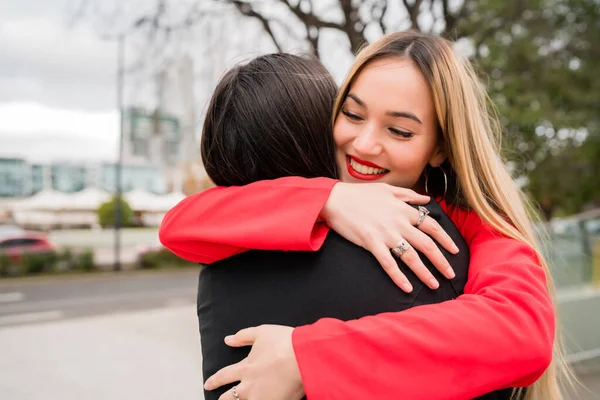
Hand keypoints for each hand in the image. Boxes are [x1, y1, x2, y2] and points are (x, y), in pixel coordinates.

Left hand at [204, 325, 303, 399]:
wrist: (305, 357)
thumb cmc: (285, 343)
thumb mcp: (262, 333)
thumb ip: (243, 336)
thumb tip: (228, 339)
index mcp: (245, 368)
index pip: (223, 376)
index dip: (214, 381)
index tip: (208, 384)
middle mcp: (249, 386)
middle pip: (229, 398)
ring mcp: (262, 398)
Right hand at [320, 182, 457, 292]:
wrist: (335, 199)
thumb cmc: (359, 194)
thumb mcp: (387, 189)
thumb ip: (408, 195)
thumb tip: (427, 200)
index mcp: (403, 209)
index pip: (432, 226)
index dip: (445, 239)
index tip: (454, 250)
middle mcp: (398, 222)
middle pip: (426, 244)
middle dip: (441, 261)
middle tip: (451, 274)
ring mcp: (385, 234)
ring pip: (411, 256)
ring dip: (424, 272)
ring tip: (434, 285)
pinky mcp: (371, 243)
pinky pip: (388, 263)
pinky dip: (399, 277)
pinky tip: (407, 288)